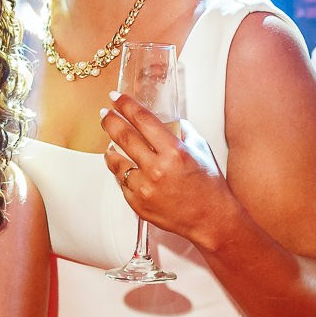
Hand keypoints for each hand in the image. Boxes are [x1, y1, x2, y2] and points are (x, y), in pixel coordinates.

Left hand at [100, 92, 232, 246]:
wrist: (210, 219)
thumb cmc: (209, 186)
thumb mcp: (200, 150)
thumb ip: (182, 132)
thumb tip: (167, 120)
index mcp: (174, 152)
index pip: (142, 120)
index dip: (126, 105)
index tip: (116, 97)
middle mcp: (157, 169)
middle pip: (123, 136)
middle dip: (110, 120)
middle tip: (105, 113)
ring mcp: (145, 188)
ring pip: (115, 160)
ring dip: (110, 148)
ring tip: (110, 143)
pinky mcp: (137, 203)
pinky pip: (121, 181)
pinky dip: (121, 172)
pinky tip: (122, 166)